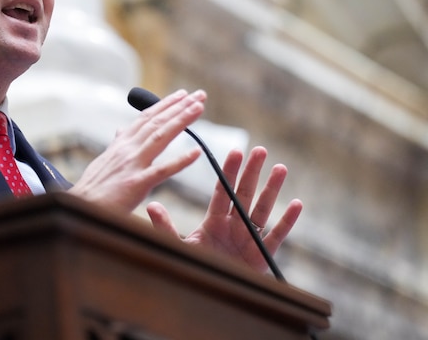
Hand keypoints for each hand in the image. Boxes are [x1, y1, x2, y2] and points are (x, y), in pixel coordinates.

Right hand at [69, 89, 206, 212]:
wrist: (78, 208)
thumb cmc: (92, 189)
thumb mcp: (103, 161)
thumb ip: (116, 145)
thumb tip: (121, 130)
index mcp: (121, 144)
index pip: (146, 118)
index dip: (165, 104)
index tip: (182, 94)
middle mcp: (127, 149)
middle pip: (157, 122)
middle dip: (180, 106)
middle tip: (199, 95)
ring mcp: (132, 165)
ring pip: (161, 137)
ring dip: (181, 121)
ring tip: (198, 108)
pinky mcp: (136, 184)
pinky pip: (162, 171)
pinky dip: (180, 161)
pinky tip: (197, 153)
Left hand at [146, 146, 302, 272]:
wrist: (209, 298)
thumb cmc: (194, 270)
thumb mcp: (178, 247)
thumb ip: (165, 226)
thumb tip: (151, 205)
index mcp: (213, 222)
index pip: (222, 191)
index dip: (229, 172)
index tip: (235, 152)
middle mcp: (233, 226)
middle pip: (244, 194)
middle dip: (252, 172)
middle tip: (260, 150)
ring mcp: (248, 239)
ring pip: (263, 209)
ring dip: (272, 190)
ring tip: (281, 168)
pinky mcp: (261, 255)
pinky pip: (276, 236)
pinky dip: (287, 221)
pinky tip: (296, 204)